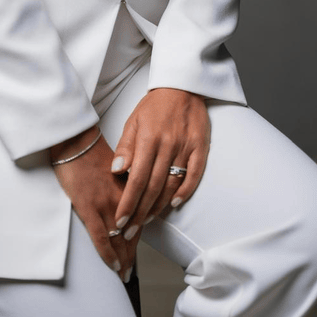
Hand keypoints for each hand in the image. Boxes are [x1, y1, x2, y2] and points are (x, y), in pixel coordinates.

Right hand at [51, 126, 139, 280]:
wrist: (74, 139)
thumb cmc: (90, 150)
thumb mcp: (114, 166)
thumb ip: (122, 183)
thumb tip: (125, 198)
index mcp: (128, 187)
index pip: (140, 217)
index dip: (138, 236)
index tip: (136, 250)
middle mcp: (121, 198)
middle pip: (132, 232)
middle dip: (131, 254)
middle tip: (130, 271)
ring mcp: (106, 204)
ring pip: (120, 240)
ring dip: (123, 260)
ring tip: (123, 275)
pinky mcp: (88, 207)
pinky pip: (101, 238)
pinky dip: (108, 254)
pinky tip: (113, 266)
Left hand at [111, 88, 209, 238]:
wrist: (182, 86)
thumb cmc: (154, 106)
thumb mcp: (133, 121)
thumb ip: (125, 147)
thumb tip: (116, 171)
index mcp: (148, 139)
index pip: (136, 179)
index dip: (127, 203)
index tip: (119, 221)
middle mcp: (167, 145)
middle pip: (153, 187)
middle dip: (139, 213)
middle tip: (129, 231)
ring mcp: (186, 146)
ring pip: (172, 184)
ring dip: (159, 206)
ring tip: (146, 221)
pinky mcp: (200, 147)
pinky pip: (194, 174)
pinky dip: (185, 191)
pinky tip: (174, 204)